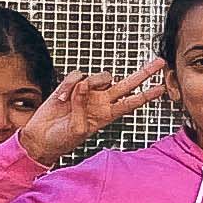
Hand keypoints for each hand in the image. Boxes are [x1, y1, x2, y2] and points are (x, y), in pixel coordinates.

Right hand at [17, 60, 166, 166]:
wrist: (41, 138)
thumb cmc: (61, 140)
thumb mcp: (77, 130)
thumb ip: (82, 108)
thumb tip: (84, 85)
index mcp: (107, 114)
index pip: (132, 102)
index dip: (146, 95)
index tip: (162, 88)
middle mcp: (101, 101)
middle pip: (127, 84)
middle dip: (144, 73)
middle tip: (159, 62)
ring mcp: (87, 93)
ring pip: (101, 76)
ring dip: (89, 83)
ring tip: (71, 98)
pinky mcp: (70, 87)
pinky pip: (76, 76)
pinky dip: (69, 85)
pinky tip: (62, 98)